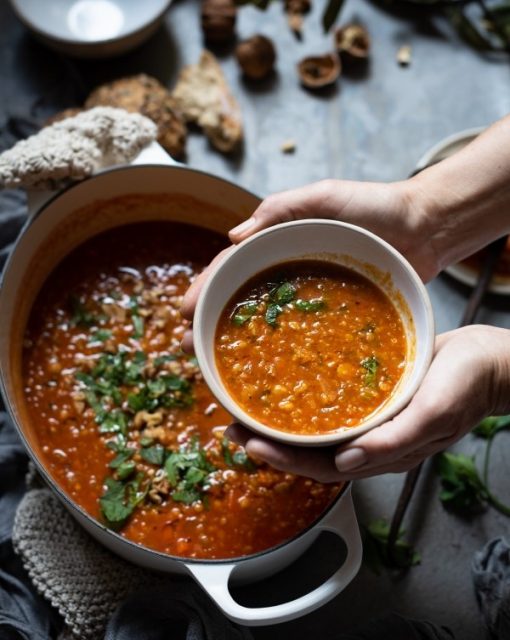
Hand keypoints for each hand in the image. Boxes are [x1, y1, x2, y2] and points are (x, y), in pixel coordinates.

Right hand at [180, 178, 438, 350]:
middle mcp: (289, 269)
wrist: (428, 226)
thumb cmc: (377, 205)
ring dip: (239, 340)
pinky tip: (270, 370)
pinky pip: (303, 333)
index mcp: (279, 241)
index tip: (184, 312)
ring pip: (267, 320)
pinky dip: (282, 350)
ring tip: (216, 365)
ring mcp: (311, 294)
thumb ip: (282, 208)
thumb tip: (233, 236)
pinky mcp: (336, 314)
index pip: (232, 265)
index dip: (206, 288)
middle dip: (212, 320)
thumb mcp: (325, 196)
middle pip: (241, 297)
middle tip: (191, 347)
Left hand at [224, 325, 509, 480]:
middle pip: (310, 451)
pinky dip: (304, 401)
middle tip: (232, 425)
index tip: (248, 443)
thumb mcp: (434, 412)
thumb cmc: (466, 385)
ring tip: (249, 409)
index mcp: (381, 452)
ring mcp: (370, 419)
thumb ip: (394, 440)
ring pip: (316, 430)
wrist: (488, 361)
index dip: (283, 459)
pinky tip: (288, 386)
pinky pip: (331, 405)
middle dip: (270, 443)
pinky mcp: (372, 397)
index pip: (322, 466)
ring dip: (281, 423)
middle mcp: (369, 440)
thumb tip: (347, 462)